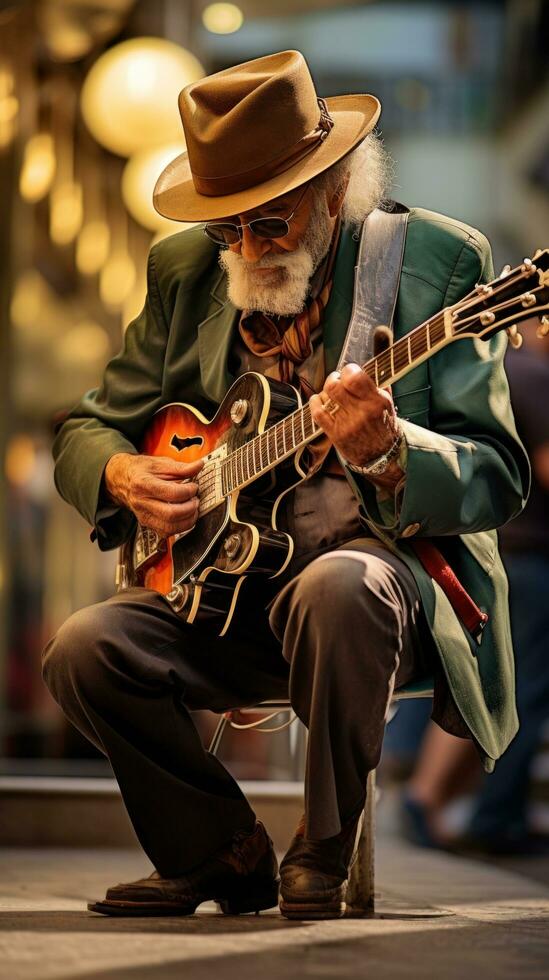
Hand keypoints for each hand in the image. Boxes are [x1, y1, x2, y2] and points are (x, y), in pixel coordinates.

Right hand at [104, 453, 202, 536]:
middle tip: (195, 500)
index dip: (188, 491)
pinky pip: (166, 533)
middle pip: (171, 514)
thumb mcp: (159, 463)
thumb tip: (199, 466)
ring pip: (169, 528)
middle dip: (190, 508)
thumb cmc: (141, 470)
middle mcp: (141, 503)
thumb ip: (181, 467)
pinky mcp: (147, 524)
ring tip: (192, 509)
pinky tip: (184, 516)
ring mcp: (143, 516)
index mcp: (143, 484)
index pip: (171, 493)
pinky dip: (180, 527)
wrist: (122, 479)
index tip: (194, 487)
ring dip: (187, 521)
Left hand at [309, 363, 402, 485]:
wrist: (382, 457)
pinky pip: (318, 413)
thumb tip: (365, 367)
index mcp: (376, 402)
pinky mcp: (336, 434)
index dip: (348, 370)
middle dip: (334, 378)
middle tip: (337, 381)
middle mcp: (361, 412)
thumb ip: (377, 386)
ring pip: (325, 397)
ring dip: (326, 391)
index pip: (354, 377)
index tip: (349, 372)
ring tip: (332, 394)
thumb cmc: (384, 427)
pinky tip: (320, 402)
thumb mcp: (388, 405)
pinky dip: (315, 402)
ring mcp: (347, 424)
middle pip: (334, 385)